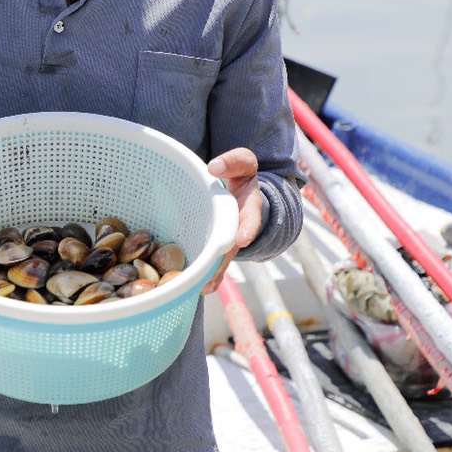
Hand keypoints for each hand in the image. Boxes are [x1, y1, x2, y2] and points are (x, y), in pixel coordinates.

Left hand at [204, 147, 261, 294]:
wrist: (242, 192)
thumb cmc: (241, 175)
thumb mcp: (243, 163)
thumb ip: (233, 162)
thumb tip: (214, 167)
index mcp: (250, 205)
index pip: (251, 216)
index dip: (248, 228)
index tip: (242, 239)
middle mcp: (241, 226)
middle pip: (234, 245)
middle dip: (226, 258)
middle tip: (215, 270)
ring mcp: (230, 239)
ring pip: (222, 258)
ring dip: (214, 272)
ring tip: (204, 287)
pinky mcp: (218, 246)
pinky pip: (213, 262)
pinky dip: (208, 276)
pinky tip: (199, 289)